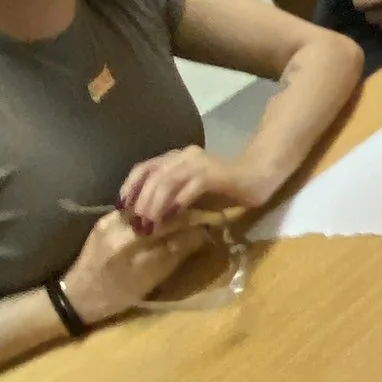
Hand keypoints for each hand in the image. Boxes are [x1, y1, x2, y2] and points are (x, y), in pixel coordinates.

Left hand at [58, 207, 210, 326]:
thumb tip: (201, 234)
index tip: (210, 223)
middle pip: (161, 213)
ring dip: (165, 208)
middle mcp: (123, 232)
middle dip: (182, 212)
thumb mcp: (151, 280)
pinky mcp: (104, 219)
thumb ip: (175, 254)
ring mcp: (111, 222)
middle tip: (199, 214)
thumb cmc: (118, 296)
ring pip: (146, 206)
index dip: (195, 223)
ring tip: (179, 212)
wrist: (78, 295)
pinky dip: (147, 210)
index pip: (174, 227)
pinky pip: (132, 209)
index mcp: (135, 251)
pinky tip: (156, 213)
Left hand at [115, 144, 250, 234]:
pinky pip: (190, 187)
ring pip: (167, 180)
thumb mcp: (192, 194)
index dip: (129, 187)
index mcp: (176, 158)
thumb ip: (173, 199)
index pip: (144, 168)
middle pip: (152, 175)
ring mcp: (199, 163)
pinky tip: (170, 217)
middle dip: (140, 201)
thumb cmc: (227, 188)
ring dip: (155, 204)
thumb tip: (149, 219)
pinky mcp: (214, 173)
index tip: (120, 208)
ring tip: (149, 225)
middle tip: (135, 224)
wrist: (260, 176)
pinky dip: (177, 202)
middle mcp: (184, 156)